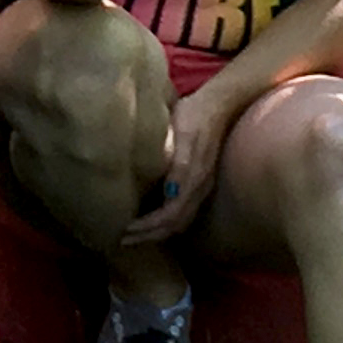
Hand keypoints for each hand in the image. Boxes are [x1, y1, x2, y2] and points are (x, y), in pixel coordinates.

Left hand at [118, 80, 233, 249]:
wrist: (219, 103)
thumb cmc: (194, 115)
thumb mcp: (184, 134)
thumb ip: (180, 165)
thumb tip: (171, 195)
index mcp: (194, 180)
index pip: (169, 217)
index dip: (147, 228)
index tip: (124, 231)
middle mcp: (199, 189)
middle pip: (174, 226)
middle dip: (149, 236)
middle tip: (123, 239)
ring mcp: (202, 187)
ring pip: (180, 221)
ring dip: (158, 232)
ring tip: (135, 233)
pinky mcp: (201, 181)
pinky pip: (184, 211)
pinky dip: (167, 221)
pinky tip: (153, 216)